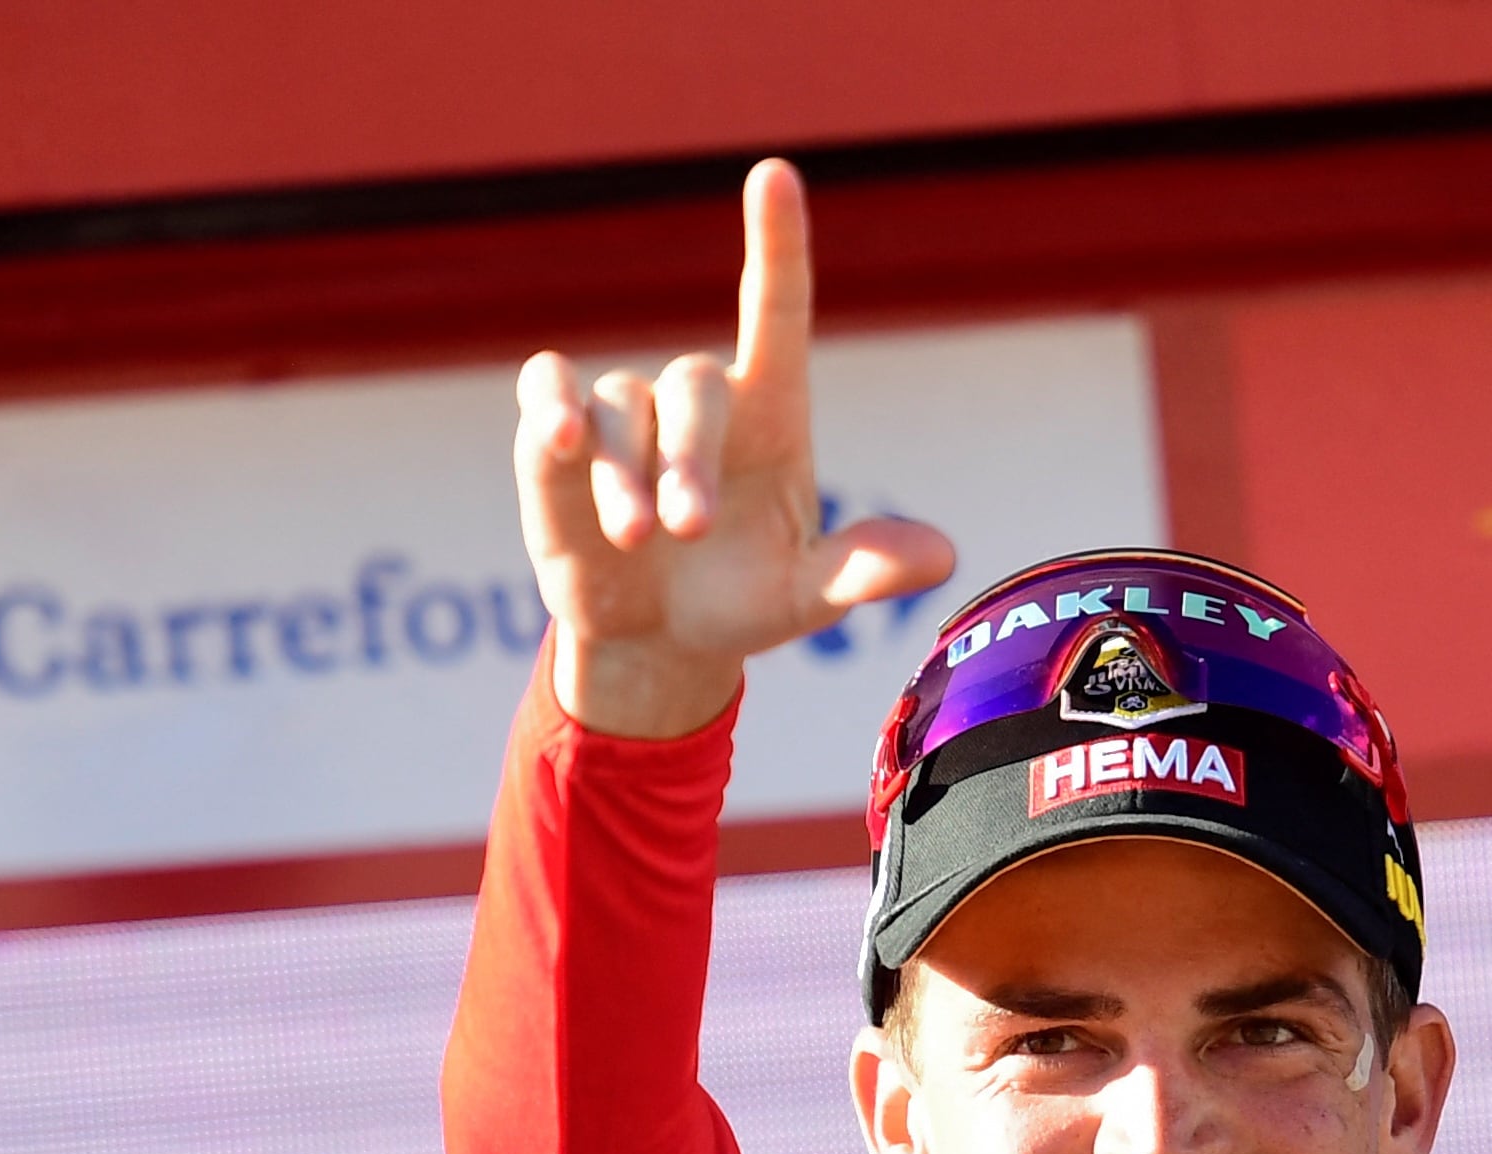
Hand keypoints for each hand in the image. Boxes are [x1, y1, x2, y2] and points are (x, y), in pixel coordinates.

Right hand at [512, 157, 959, 738]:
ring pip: (616, 409)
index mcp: (772, 412)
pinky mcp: (558, 437)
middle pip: (691, 386)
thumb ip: (865, 570)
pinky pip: (548, 391)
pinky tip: (559, 437)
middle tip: (686, 529)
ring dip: (621, 474)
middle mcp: (699, 400)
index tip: (774, 176)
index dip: (775, 243)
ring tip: (634, 538)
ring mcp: (626, 413)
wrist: (658, 639)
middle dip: (686, 457)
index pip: (776, 308)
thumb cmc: (744, 602)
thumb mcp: (809, 596)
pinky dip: (550, 406)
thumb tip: (943, 556)